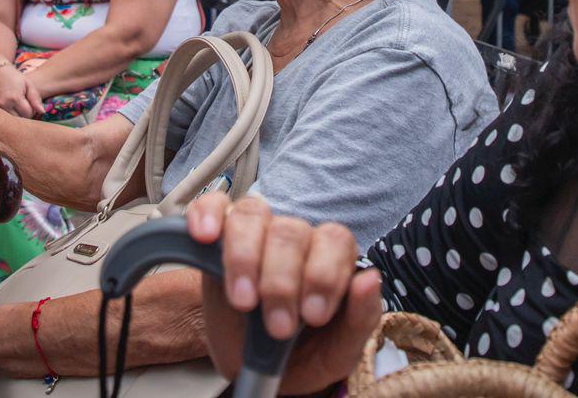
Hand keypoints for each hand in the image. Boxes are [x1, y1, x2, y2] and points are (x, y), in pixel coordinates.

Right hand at [0, 63, 36, 118]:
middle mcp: (3, 104)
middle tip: (21, 106)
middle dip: (22, 115)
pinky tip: (6, 106)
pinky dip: (4, 115)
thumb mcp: (28, 84)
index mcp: (15, 98)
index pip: (28, 114)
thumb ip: (35, 99)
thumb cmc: (15, 78)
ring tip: (14, 106)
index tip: (28, 104)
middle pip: (18, 119)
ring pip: (9, 121)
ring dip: (13, 116)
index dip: (31, 111)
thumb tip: (42, 112)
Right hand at [186, 193, 380, 392]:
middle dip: (282, 282)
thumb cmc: (306, 354)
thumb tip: (370, 277)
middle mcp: (294, 237)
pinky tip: (206, 236)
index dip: (324, 275)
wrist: (262, 371)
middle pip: (290, 232)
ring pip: (252, 215)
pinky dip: (207, 214)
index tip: (312, 316)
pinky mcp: (217, 239)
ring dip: (245, 258)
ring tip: (242, 301)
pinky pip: (213, 206)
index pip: (335, 240)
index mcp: (330, 257)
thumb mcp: (340, 349)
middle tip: (278, 327)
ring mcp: (255, 233)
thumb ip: (361, 317)